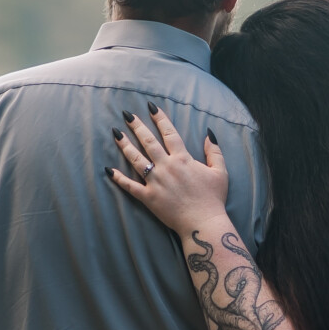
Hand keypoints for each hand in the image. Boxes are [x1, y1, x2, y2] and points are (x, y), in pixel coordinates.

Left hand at [108, 103, 229, 236]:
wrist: (204, 223)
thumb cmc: (213, 198)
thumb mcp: (220, 172)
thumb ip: (214, 151)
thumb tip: (209, 134)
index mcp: (183, 159)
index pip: (169, 133)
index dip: (159, 118)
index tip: (151, 107)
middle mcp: (166, 167)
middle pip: (148, 142)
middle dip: (137, 126)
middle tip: (126, 114)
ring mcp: (155, 182)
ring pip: (136, 159)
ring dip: (125, 145)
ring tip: (115, 133)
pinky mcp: (149, 198)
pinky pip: (130, 186)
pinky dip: (118, 178)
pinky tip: (108, 170)